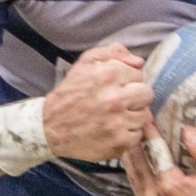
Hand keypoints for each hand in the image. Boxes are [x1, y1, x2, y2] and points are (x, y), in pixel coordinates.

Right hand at [40, 44, 150, 162]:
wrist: (49, 127)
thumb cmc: (69, 94)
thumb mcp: (84, 64)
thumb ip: (113, 53)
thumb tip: (139, 61)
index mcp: (108, 75)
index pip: (138, 74)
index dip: (127, 81)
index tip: (116, 87)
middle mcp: (115, 98)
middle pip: (147, 94)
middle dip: (135, 97)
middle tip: (119, 102)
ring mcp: (118, 122)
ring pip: (144, 116)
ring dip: (132, 116)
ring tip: (114, 117)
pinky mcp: (119, 142)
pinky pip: (138, 135)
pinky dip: (127, 134)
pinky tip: (113, 130)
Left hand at [122, 121, 195, 195]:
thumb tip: (188, 130)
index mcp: (171, 187)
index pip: (153, 152)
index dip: (148, 131)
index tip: (145, 115)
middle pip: (137, 163)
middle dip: (136, 140)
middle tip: (135, 120)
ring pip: (133, 176)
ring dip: (132, 155)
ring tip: (133, 136)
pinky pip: (137, 188)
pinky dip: (135, 171)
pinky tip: (137, 160)